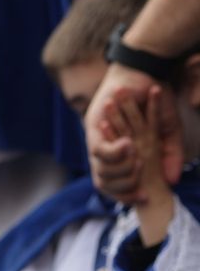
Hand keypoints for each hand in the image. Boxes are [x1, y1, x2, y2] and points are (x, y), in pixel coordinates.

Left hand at [87, 63, 183, 202]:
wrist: (143, 71)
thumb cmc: (154, 99)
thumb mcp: (167, 130)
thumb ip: (171, 154)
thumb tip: (172, 180)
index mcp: (122, 148)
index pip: (117, 181)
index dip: (127, 194)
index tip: (141, 199)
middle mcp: (108, 143)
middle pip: (105, 181)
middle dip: (123, 191)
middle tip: (138, 194)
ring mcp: (100, 135)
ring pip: (104, 168)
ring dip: (123, 173)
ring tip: (140, 171)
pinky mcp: (96, 124)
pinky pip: (101, 149)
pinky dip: (116, 157)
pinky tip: (131, 154)